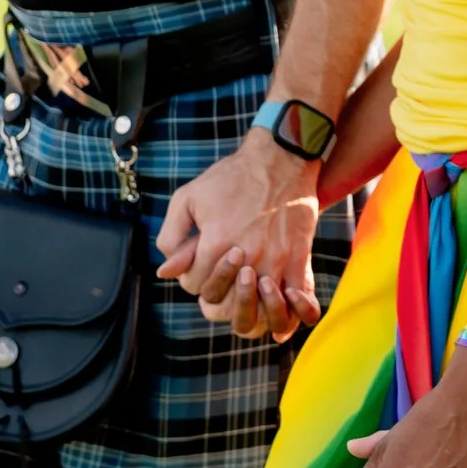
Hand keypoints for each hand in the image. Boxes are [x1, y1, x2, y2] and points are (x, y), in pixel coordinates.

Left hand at [156, 130, 323, 340]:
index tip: (201, 262)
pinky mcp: (299, 257)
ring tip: (242, 290)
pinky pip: (296, 299)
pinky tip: (277, 308)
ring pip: (257, 308)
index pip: (194, 286)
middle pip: (222, 302)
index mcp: (215, 242)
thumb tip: (166, 271)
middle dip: (214, 291)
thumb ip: (171, 236)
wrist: (281, 157)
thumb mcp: (188, 198)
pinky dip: (287, 310)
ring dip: (247, 303)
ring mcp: (275, 259)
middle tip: (218, 275)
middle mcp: (245, 257)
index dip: (192, 277)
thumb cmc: (232, 176)